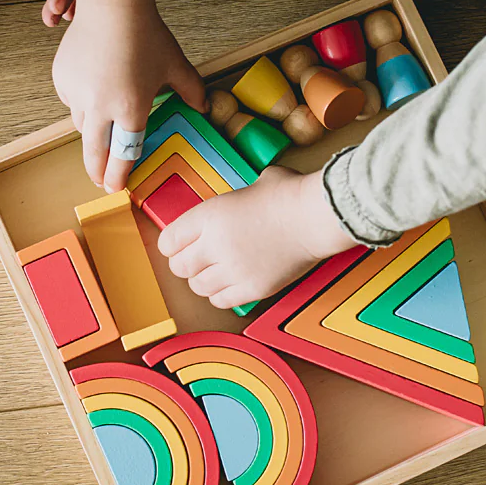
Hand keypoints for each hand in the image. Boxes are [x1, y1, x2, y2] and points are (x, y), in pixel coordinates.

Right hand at [54, 0, 204, 192]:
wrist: (112, 5)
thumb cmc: (147, 34)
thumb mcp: (175, 65)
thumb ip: (192, 90)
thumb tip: (204, 108)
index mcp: (131, 108)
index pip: (124, 154)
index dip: (119, 176)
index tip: (117, 187)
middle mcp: (100, 107)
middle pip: (94, 153)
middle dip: (97, 171)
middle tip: (100, 181)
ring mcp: (77, 93)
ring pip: (82, 125)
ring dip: (92, 131)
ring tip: (103, 128)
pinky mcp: (62, 79)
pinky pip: (70, 100)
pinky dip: (81, 101)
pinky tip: (95, 86)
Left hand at [159, 166, 354, 308]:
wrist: (317, 217)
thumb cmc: (291, 195)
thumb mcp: (256, 183)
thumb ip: (238, 197)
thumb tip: (246, 197)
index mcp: (210, 215)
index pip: (168, 241)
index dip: (172, 244)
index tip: (180, 244)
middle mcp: (215, 245)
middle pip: (179, 267)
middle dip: (185, 264)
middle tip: (196, 260)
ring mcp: (234, 269)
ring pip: (198, 288)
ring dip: (202, 281)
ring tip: (215, 272)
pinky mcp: (253, 288)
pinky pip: (221, 301)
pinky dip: (221, 295)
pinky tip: (230, 284)